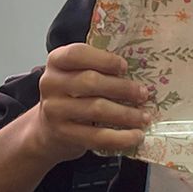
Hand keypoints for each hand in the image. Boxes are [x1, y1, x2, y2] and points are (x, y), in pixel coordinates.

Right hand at [27, 43, 150, 161]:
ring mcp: (54, 110)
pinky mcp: (63, 134)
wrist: (48, 129)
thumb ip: (97, 68)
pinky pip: (97, 136)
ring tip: (144, 117)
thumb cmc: (71, 95)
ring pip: (96, 109)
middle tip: (143, 94)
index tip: (125, 67)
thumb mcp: (75, 74)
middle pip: (90, 81)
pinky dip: (121, 137)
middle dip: (122, 88)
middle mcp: (50, 83)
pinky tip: (136, 136)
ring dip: (126, 114)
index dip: (104, 59)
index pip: (77, 54)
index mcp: (56, 61)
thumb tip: (137, 72)